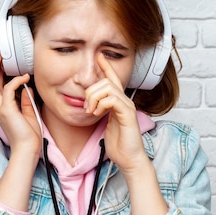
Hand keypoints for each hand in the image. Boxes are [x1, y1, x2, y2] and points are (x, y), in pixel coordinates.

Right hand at [0, 47, 40, 156]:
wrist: (27, 149)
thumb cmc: (29, 136)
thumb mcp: (29, 114)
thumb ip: (26, 101)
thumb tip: (27, 88)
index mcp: (2, 107)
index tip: (0, 59)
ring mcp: (0, 108)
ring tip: (1, 56)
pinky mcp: (6, 110)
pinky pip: (8, 90)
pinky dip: (15, 81)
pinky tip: (24, 77)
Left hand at [84, 53, 149, 172]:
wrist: (129, 159)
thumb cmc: (118, 145)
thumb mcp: (105, 124)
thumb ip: (100, 112)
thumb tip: (90, 106)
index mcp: (119, 102)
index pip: (113, 79)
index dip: (106, 66)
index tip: (99, 56)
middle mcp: (125, 101)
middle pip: (106, 81)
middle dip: (91, 90)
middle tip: (86, 106)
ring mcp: (127, 106)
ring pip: (107, 87)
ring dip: (94, 97)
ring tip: (90, 111)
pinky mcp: (127, 114)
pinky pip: (112, 99)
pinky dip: (100, 104)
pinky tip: (96, 114)